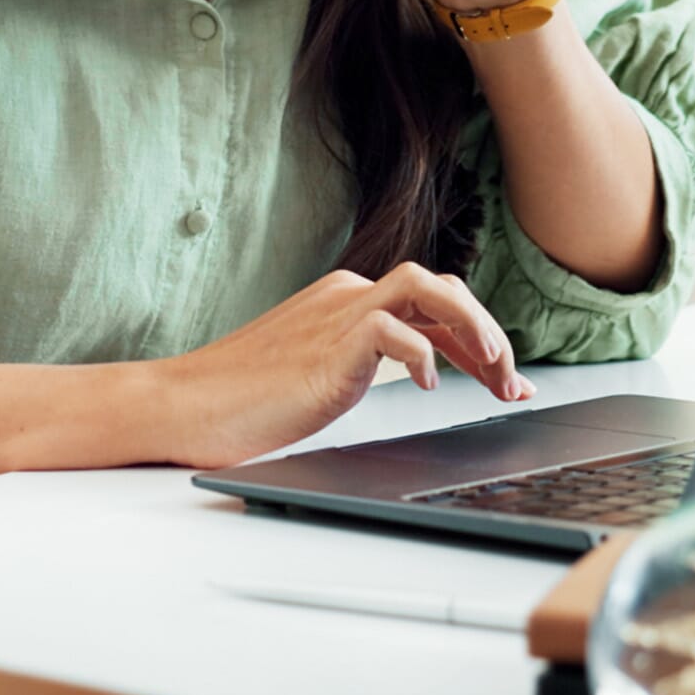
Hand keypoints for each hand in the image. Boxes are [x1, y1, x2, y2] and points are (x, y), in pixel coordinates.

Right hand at [153, 262, 531, 470]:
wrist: (183, 406)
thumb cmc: (239, 400)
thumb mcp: (316, 374)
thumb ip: (358, 362)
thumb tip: (411, 375)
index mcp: (341, 301)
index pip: (429, 303)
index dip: (476, 338)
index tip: (503, 381)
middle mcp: (344, 297)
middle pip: (441, 289)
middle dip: (488, 334)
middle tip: (511, 384)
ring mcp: (336, 315)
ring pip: (428, 287)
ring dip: (473, 325)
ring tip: (495, 368)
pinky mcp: (329, 344)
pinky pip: (395, 330)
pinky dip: (422, 355)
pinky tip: (423, 387)